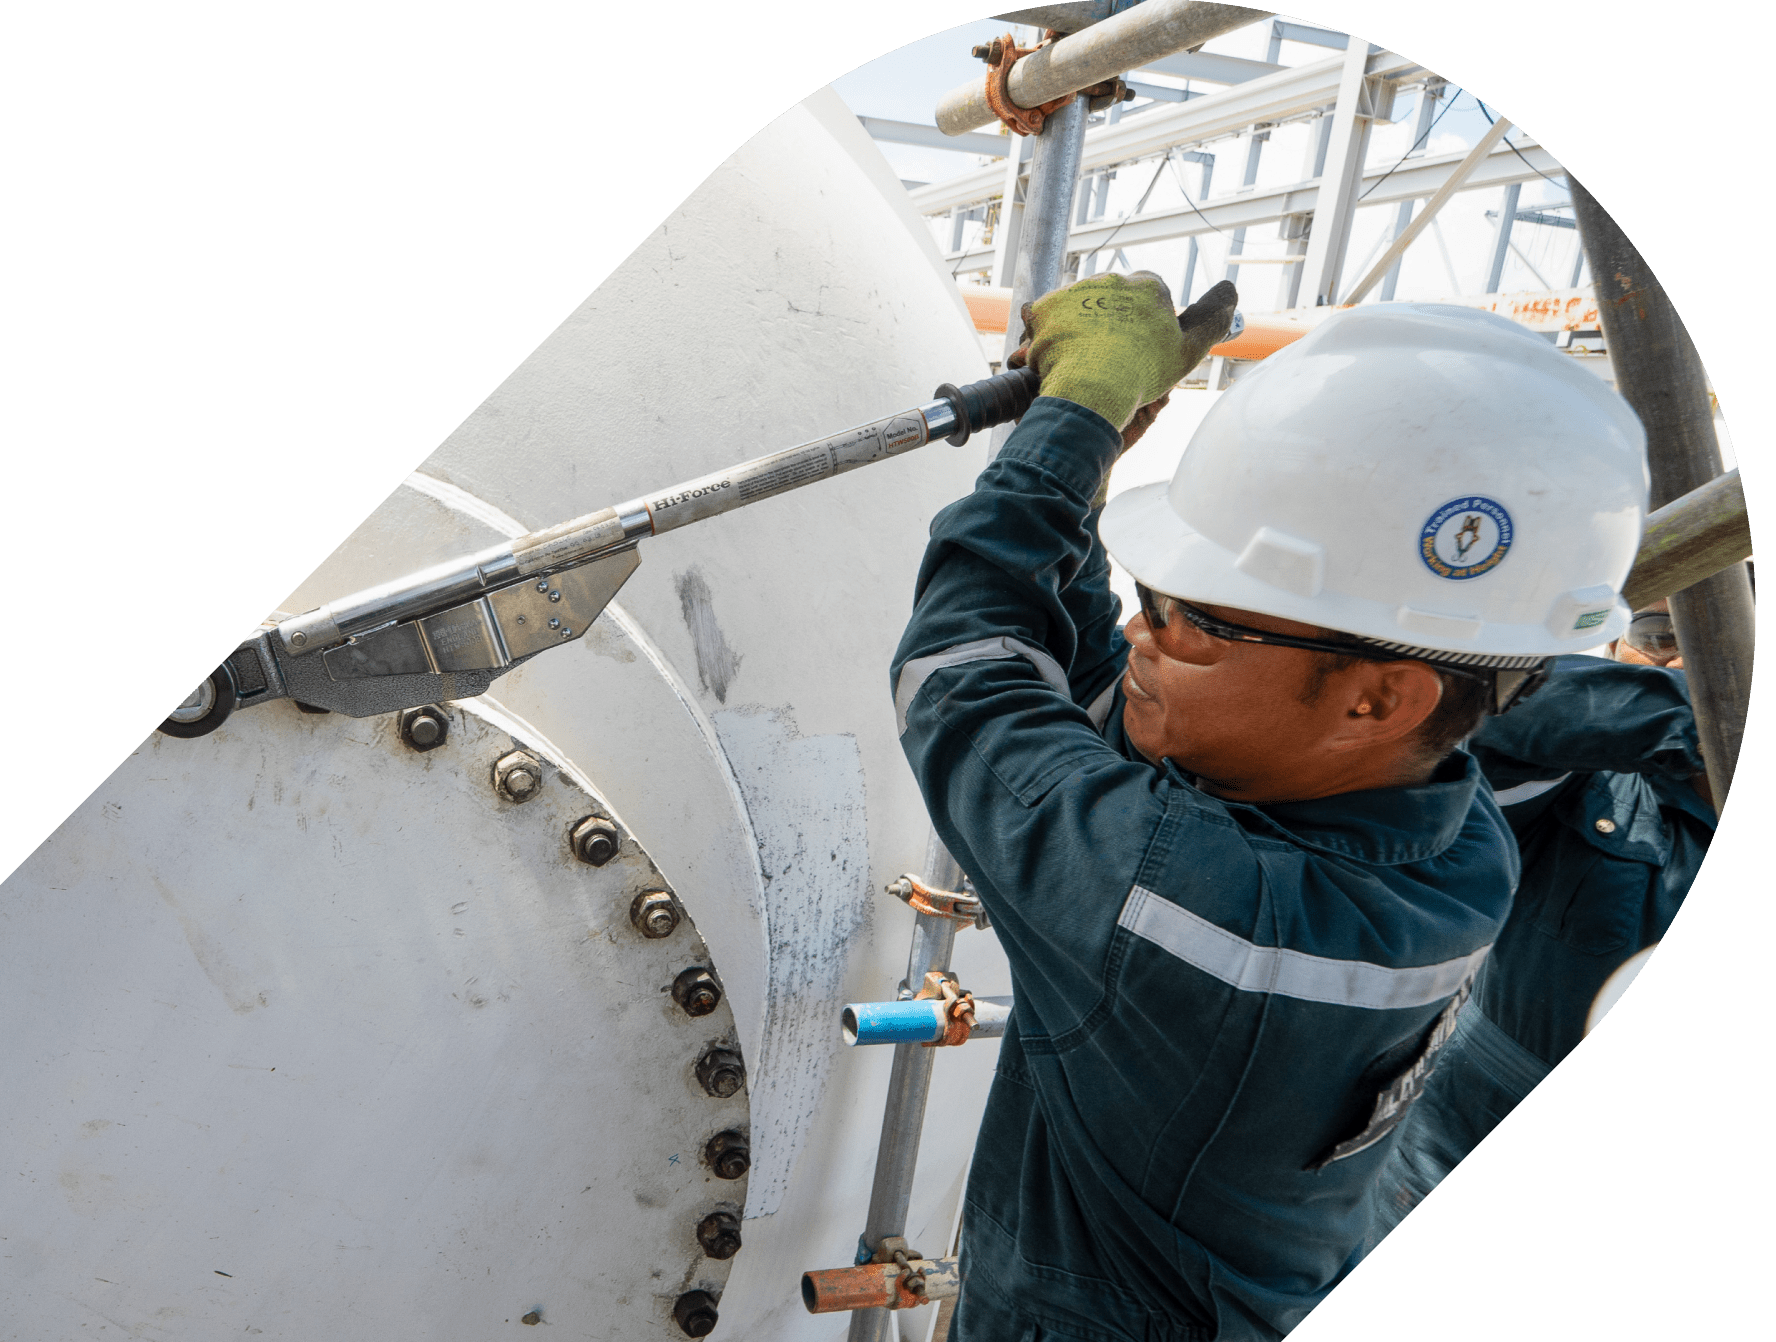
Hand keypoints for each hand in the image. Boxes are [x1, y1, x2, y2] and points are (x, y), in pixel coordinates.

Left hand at [1008, 275, 1237, 439]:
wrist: (1092, 388)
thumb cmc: (1143, 372)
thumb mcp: (1189, 349)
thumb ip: (1212, 319)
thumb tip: (1232, 291)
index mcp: (1147, 286)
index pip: (1149, 296)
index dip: (1145, 323)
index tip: (1139, 348)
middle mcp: (1111, 280)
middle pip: (1113, 300)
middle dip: (1111, 323)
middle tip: (1110, 359)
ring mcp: (1076, 292)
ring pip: (1080, 308)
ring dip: (1080, 328)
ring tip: (1084, 361)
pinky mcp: (1045, 306)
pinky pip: (1046, 317)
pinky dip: (1050, 335)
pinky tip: (1059, 356)